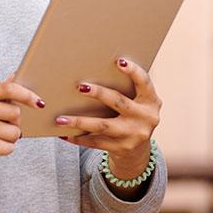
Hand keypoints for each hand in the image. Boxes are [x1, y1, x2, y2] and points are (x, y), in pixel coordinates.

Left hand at [55, 58, 161, 179]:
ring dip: (79, 121)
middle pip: (119, 102)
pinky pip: (96, 142)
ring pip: (103, 125)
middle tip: (80, 86)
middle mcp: (146, 118)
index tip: (119, 61)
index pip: (144, 82)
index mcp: (151, 101)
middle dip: (98, 93)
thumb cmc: (131, 116)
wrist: (137, 151)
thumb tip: (92, 72)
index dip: (133, 71)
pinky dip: (79, 138)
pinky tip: (65, 134)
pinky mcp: (121, 148)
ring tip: (61, 118)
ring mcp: (134, 135)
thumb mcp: (137, 103)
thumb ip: (126, 89)